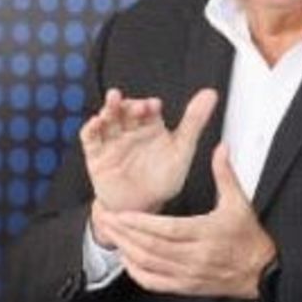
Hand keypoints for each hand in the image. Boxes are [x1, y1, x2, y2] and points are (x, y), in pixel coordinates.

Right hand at [81, 87, 217, 217]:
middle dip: (129, 104)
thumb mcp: (182, 150)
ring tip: (113, 100)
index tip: (154, 105)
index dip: (150, 105)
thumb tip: (211, 94)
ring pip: (108, 119)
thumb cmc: (163, 180)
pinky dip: (91, 128)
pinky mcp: (97, 155)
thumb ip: (195, 122)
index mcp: (152, 127)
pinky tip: (96, 122)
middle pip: (126, 111)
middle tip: (136, 106)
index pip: (148, 109)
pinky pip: (91, 139)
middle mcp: (131, 131)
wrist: (142, 208)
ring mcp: (113, 142)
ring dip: (109, 108)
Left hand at [96, 145, 276, 298]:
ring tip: (111, 235)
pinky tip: (127, 259)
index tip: (123, 213)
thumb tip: (221, 149)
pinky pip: (154, 282)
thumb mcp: (239, 202)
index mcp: (207, 233)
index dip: (142, 223)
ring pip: (149, 264)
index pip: (167, 229)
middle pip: (151, 246)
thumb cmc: (249, 236)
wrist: (260, 270)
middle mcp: (195, 256)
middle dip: (125, 233)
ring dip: (126, 249)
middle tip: (106, 219)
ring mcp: (188, 274)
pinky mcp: (185, 286)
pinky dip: (136, 272)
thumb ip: (225, 174)